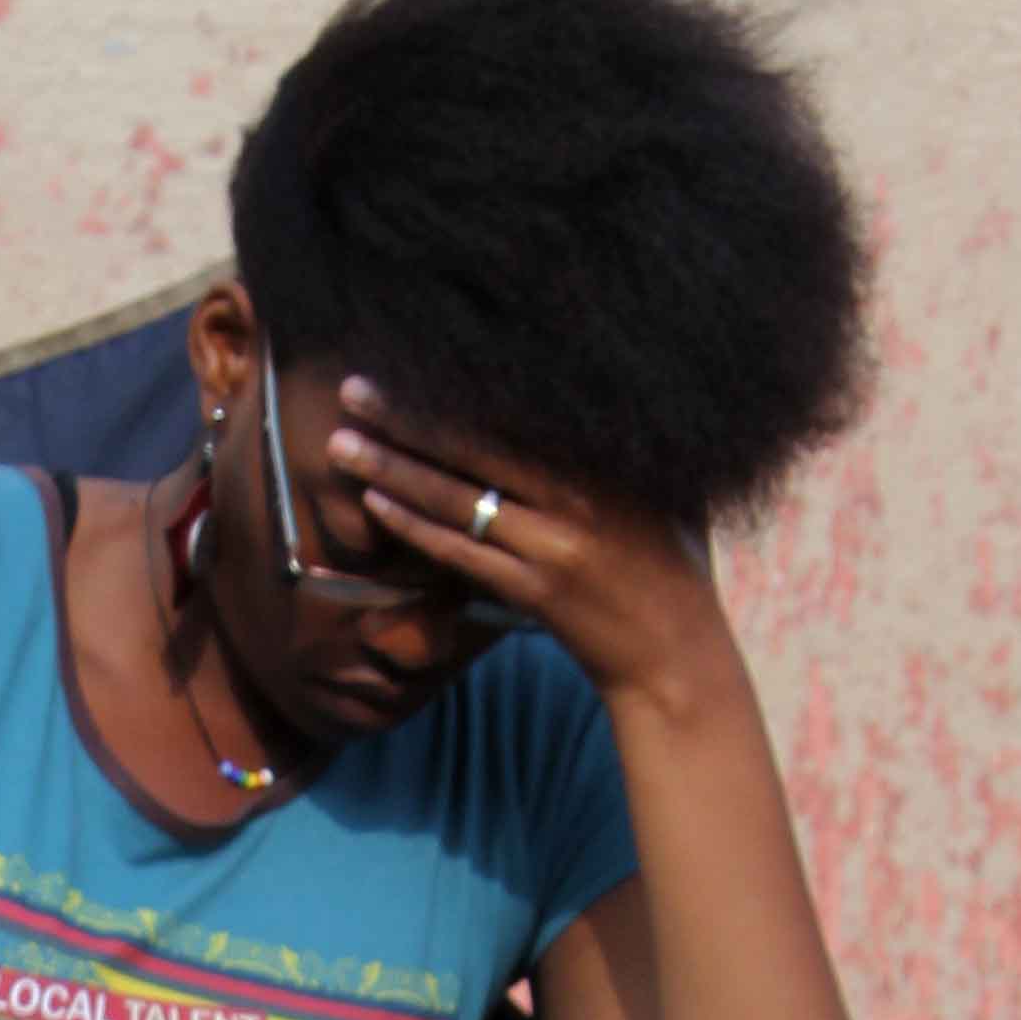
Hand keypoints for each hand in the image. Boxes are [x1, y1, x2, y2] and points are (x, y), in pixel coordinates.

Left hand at [326, 381, 746, 722]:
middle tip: (353, 390)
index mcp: (606, 463)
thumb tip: (581, 398)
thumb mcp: (661, 495)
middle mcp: (580, 496)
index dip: (457, 388)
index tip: (412, 361)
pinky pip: (461, 553)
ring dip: (394, 469)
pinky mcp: (536, 591)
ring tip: (342, 445)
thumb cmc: (672, 569)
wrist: (678, 658)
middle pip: (475, 446)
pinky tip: (375, 504)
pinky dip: (416, 527)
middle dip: (408, 417)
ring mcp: (556, 545)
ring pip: (458, 498)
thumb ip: (615, 453)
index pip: (516, 415)